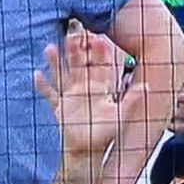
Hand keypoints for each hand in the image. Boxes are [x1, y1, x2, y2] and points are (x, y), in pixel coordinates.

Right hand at [35, 25, 134, 158]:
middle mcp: (84, 87)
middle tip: (71, 34)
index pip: (99, 65)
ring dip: (56, 63)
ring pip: (62, 74)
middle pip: (79, 65)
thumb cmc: (106, 132)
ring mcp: (70, 95)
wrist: (88, 149)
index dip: (98, 52)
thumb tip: (146, 87)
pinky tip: (36, 75)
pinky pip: (50, 94)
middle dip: (75, 51)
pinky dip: (43, 86)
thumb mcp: (121, 116)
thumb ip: (132, 100)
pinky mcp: (59, 106)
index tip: (96, 37)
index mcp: (100, 87)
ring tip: (50, 48)